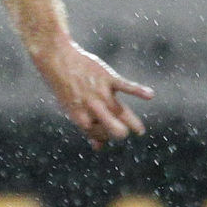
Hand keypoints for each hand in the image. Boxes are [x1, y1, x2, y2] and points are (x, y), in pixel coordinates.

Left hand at [35, 41, 151, 149]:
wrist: (56, 59)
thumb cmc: (66, 87)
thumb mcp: (71, 109)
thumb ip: (87, 127)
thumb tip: (98, 147)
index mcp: (80, 116)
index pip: (100, 135)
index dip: (106, 136)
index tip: (107, 130)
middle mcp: (90, 107)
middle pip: (113, 128)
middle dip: (120, 133)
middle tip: (126, 132)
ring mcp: (100, 92)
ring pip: (121, 112)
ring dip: (133, 123)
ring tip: (140, 131)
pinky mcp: (107, 77)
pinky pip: (126, 86)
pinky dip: (139, 90)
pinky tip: (150, 95)